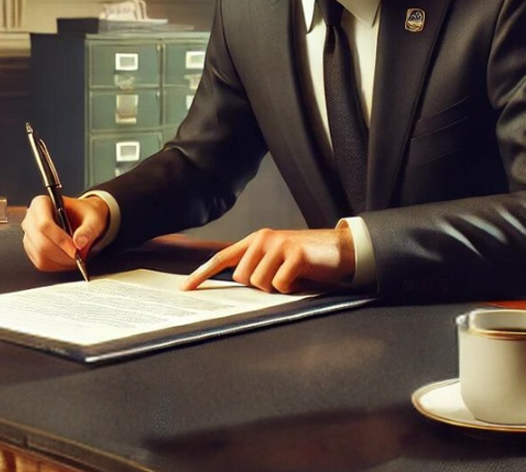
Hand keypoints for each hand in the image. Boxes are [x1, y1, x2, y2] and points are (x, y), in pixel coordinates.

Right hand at [20, 194, 109, 272]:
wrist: (83, 219)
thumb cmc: (85, 215)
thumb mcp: (94, 218)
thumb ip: (88, 229)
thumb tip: (79, 242)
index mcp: (41, 203)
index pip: (43, 224)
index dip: (59, 239)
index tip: (75, 250)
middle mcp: (30, 219)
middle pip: (41, 243)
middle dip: (62, 254)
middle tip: (79, 257)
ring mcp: (29, 236)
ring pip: (41, 256)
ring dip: (61, 261)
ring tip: (77, 258)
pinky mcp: (31, 250)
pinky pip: (41, 263)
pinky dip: (57, 265)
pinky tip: (69, 259)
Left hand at [183, 227, 354, 292]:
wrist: (340, 249)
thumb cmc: (306, 259)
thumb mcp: (277, 258)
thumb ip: (257, 265)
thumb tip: (239, 285)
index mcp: (256, 239)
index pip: (223, 257)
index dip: (203, 274)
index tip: (186, 288)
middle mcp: (264, 239)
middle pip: (242, 278)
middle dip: (259, 286)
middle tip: (279, 278)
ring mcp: (279, 245)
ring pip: (260, 284)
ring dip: (276, 287)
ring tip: (291, 276)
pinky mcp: (295, 255)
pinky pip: (280, 285)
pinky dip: (290, 288)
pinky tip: (300, 278)